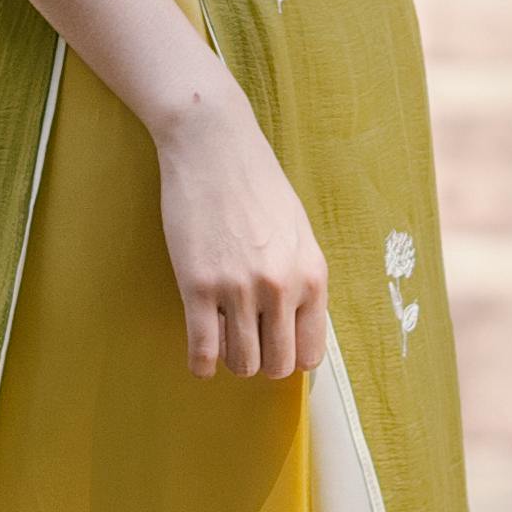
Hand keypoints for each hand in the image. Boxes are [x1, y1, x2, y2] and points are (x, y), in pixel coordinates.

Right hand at [152, 75, 332, 382]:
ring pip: (241, 362)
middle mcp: (281, 287)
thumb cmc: (256, 184)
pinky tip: (199, 359)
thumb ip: (301, 279)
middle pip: (277, 365)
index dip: (292, 358)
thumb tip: (296, 327)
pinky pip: (203, 350)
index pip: (311, 352)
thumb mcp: (297, 232)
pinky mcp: (198, 285)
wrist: (214, 146)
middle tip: (248, 347)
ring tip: (223, 341)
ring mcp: (239, 288)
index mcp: (312, 275)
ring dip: (231, 360)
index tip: (276, 349)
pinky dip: (201, 364)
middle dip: (262, 363)